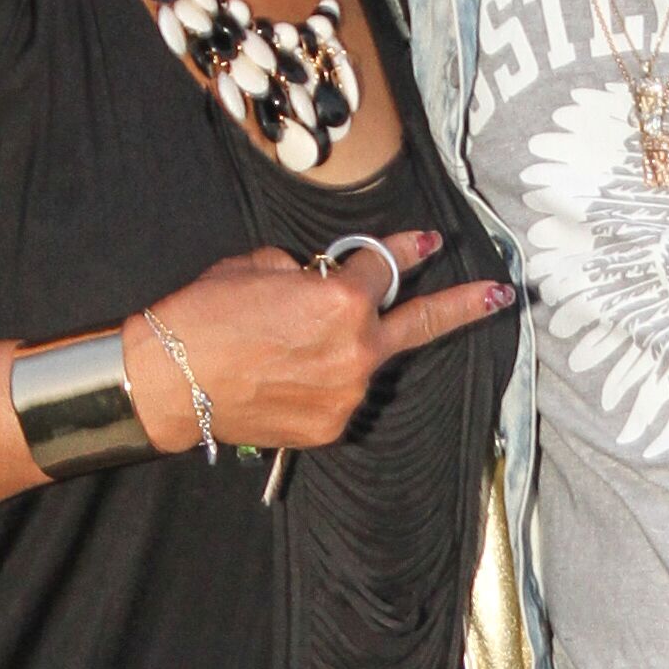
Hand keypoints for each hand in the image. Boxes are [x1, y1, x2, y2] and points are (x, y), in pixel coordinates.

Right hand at [128, 231, 513, 453]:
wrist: (168, 383)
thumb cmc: (202, 316)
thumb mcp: (255, 266)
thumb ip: (304, 270)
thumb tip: (318, 278)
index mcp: (342, 300)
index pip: (386, 267)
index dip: (404, 250)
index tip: (428, 243)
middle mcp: (356, 350)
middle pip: (419, 322)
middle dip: (464, 306)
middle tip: (500, 295)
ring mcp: (346, 394)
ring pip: (364, 360)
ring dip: (348, 348)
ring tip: (289, 346)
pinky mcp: (328, 426)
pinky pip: (339, 393)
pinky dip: (322, 380)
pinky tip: (281, 375)